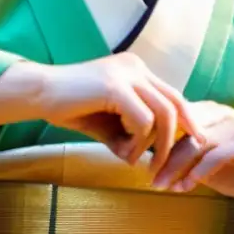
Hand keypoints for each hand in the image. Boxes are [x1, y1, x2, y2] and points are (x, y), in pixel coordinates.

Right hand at [32, 53, 203, 172]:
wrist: (39, 93)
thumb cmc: (72, 108)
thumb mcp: (109, 121)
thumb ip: (132, 132)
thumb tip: (150, 157)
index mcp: (137, 70)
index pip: (173, 95)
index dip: (187, 119)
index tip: (193, 142)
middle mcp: (136, 67)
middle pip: (175, 103)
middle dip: (177, 137)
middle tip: (164, 165)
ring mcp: (127, 74)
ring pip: (162, 113)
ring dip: (153, 144)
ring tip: (132, 158)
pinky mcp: (115, 86)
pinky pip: (143, 119)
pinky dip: (136, 140)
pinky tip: (119, 147)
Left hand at [152, 101, 233, 206]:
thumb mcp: (204, 165)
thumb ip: (183, 158)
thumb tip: (148, 161)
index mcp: (213, 113)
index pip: (179, 120)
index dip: (159, 141)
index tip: (145, 164)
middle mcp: (226, 113)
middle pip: (186, 130)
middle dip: (166, 156)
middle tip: (152, 179)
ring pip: (199, 142)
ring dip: (178, 167)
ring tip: (165, 186)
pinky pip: (217, 154)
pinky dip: (198, 171)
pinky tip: (187, 186)